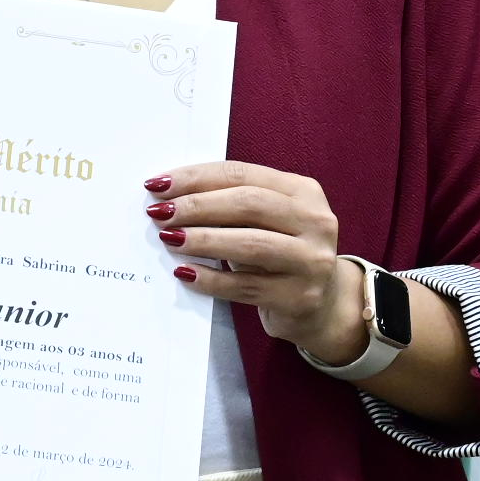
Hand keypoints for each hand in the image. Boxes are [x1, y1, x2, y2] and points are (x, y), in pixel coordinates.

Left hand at [145, 159, 365, 364]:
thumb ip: (230, 204)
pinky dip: (212, 279)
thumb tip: (168, 197)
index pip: (243, 174)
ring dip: (204, 239)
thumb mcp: (264, 222)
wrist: (320, 306)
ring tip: (169, 239)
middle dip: (198, 206)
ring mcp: (312, 261)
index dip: (197, 177)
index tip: (159, 184)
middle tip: (160, 213)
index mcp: (303, 191)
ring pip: (251, 244)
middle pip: (249, 204)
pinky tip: (185, 273)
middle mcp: (315, 222)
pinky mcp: (300, 297)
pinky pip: (247, 287)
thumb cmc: (278, 255)